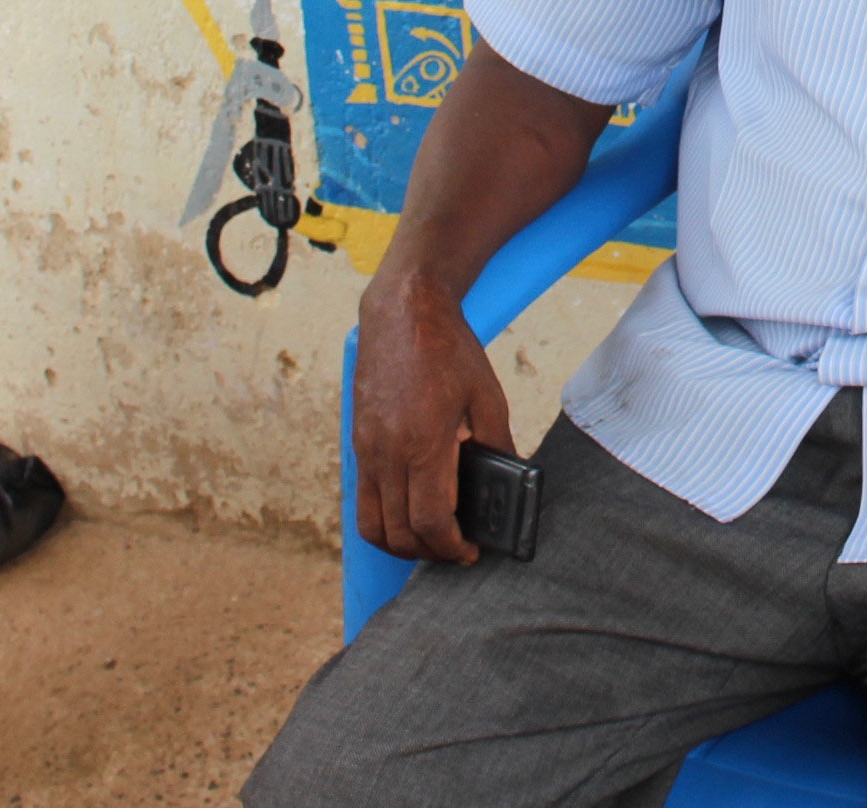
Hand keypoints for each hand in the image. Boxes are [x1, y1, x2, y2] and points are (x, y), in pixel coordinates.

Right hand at [351, 270, 514, 564]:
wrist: (402, 312)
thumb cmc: (447, 349)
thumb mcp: (487, 395)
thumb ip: (498, 443)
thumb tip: (508, 480)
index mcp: (422, 442)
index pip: (428, 520)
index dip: (449, 547)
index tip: (469, 552)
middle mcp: (386, 453)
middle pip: (397, 533)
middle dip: (428, 553)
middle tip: (455, 551)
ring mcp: (366, 450)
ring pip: (372, 525)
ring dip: (400, 544)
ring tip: (431, 540)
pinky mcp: (358, 443)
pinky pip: (363, 500)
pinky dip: (383, 520)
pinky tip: (409, 512)